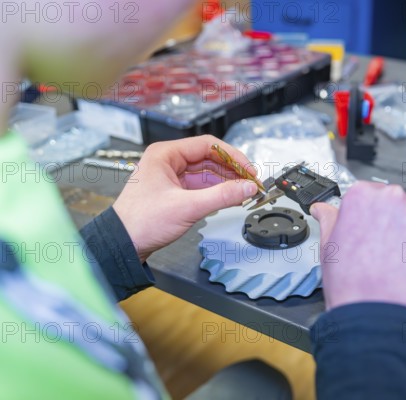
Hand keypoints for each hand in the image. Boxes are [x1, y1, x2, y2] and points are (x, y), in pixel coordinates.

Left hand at [113, 136, 257, 261]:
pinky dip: (217, 191)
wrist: (122, 245)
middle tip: (251, 182)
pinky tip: (230, 197)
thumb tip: (248, 187)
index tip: (249, 170)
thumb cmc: (141, 222)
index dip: (233, 157)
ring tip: (245, 191)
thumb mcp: (188, 207)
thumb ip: (222, 196)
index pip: (208, 145)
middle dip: (232, 170)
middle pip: (209, 158)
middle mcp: (168, 161)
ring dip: (226, 182)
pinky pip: (201, 186)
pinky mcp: (174, 192)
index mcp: (165, 154)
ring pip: (207, 173)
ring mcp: (171, 177)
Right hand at [310, 182, 405, 317]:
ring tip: (402, 262)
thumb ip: (329, 219)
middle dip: (395, 224)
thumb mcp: (329, 246)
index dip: (372, 217)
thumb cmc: (351, 285)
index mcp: (363, 197)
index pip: (372, 194)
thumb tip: (322, 208)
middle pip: (398, 205)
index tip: (372, 232)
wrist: (375, 315)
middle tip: (386, 251)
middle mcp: (393, 198)